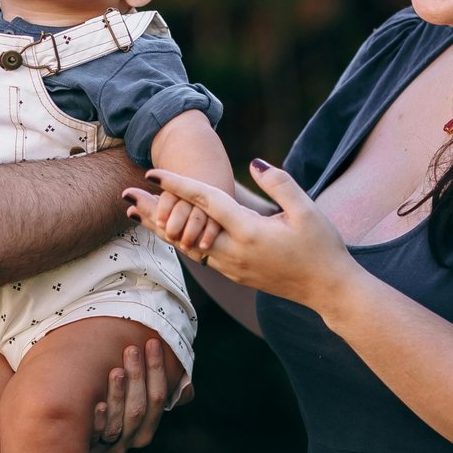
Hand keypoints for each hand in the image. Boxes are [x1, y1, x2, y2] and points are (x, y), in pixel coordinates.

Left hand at [89, 338, 185, 452]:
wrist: (78, 441)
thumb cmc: (113, 410)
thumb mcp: (136, 400)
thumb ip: (156, 390)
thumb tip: (187, 387)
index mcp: (146, 427)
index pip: (158, 398)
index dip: (157, 370)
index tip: (152, 342)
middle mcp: (131, 439)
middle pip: (138, 409)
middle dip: (138, 378)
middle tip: (132, 349)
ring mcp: (110, 447)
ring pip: (118, 424)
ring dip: (118, 397)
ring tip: (116, 371)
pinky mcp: (90, 452)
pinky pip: (95, 438)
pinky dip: (98, 422)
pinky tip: (96, 404)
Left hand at [124, 159, 355, 306]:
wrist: (328, 289)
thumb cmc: (322, 246)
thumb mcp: (307, 210)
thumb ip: (279, 184)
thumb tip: (252, 163)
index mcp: (248, 232)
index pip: (204, 202)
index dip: (177, 184)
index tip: (151, 172)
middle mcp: (233, 252)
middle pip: (182, 228)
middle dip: (152, 210)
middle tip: (124, 194)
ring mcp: (231, 267)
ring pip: (185, 245)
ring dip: (159, 227)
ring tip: (135, 212)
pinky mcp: (234, 274)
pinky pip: (196, 255)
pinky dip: (177, 240)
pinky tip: (166, 231)